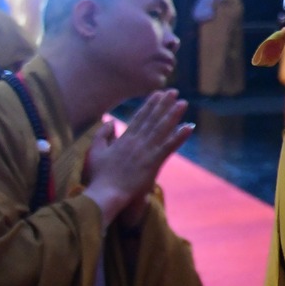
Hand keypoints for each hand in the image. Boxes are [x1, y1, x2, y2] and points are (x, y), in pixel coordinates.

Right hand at [82, 92, 191, 226]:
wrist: (104, 194)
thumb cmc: (98, 177)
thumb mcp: (95, 152)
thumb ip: (102, 136)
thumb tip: (109, 121)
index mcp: (124, 139)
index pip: (139, 118)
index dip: (150, 105)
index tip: (158, 94)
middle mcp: (136, 142)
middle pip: (152, 120)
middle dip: (164, 104)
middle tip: (173, 91)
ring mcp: (145, 151)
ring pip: (162, 129)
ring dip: (173, 115)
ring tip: (183, 102)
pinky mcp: (153, 162)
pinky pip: (169, 147)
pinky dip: (180, 136)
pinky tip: (189, 127)